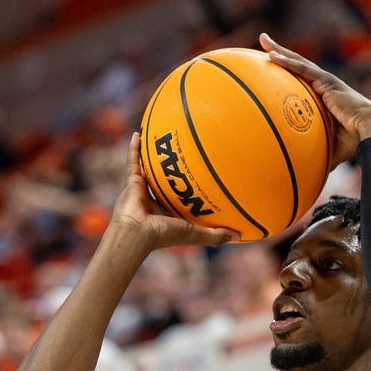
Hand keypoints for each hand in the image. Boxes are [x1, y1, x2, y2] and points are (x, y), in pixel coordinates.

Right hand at [109, 132, 237, 249]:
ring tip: (159, 141)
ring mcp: (141, 191)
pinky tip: (138, 134)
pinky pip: (133, 161)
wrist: (137, 233)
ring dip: (151, 156)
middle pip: (164, 182)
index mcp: (167, 213)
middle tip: (181, 155)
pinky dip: (134, 149)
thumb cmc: (164, 235)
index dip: (187, 191)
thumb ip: (214, 235)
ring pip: (148, 169)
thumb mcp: (194, 233)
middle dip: (171, 171)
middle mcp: (154, 201)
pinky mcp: (131, 183)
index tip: (198, 179)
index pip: (179, 199)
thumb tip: (239, 236)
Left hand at [259, 32, 370, 164]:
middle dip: (281, 53)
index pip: (302, 81)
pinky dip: (288, 62)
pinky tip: (273, 55)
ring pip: (299, 62)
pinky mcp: (327, 82)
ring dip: (280, 50)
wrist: (370, 132)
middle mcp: (324, 86)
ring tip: (263, 40)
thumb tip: (306, 177)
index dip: (288, 73)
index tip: (272, 68)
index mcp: (324, 97)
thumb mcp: (329, 149)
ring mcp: (325, 82)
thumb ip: (316, 156)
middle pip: (298, 66)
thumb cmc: (354, 142)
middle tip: (264, 43)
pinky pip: (303, 70)